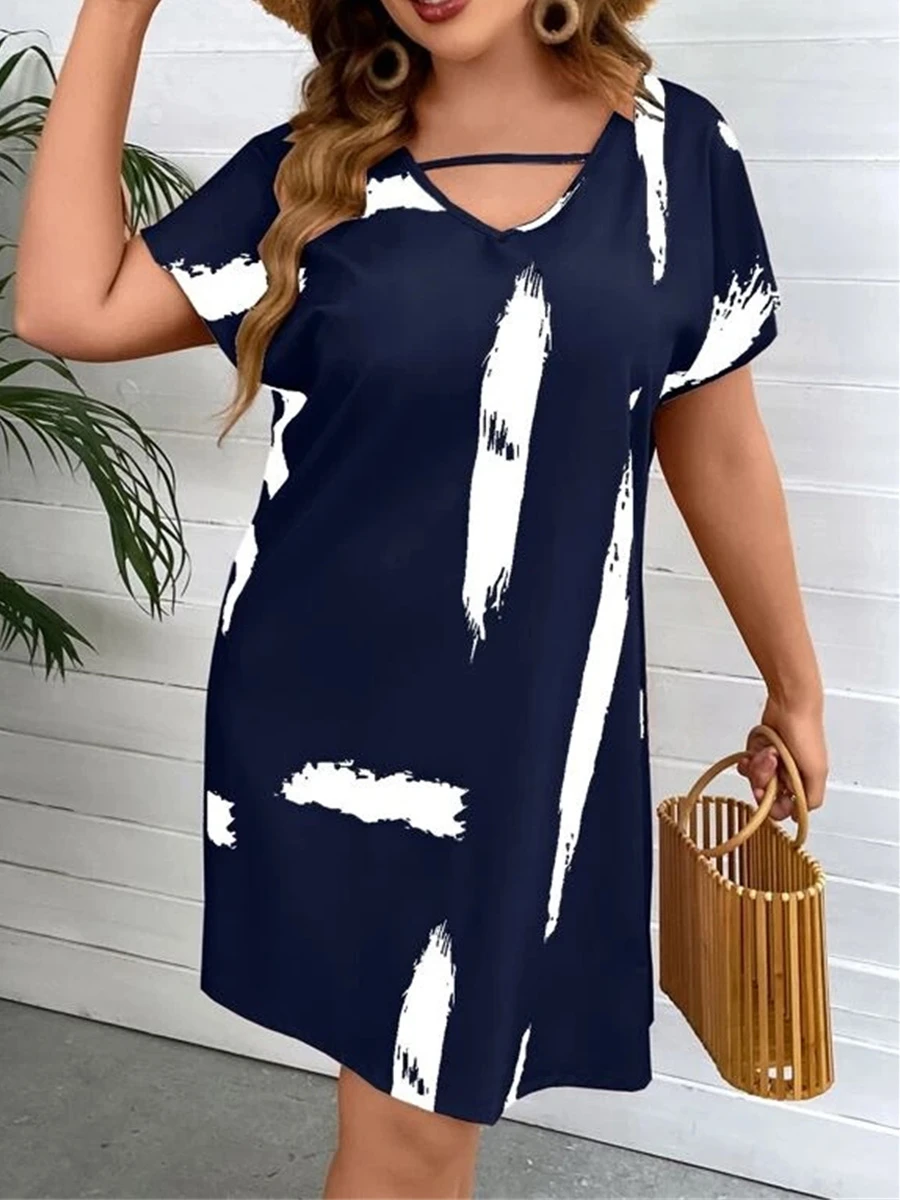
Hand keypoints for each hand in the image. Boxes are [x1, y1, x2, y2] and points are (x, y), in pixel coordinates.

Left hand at [737, 696, 827, 822]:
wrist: (790, 707)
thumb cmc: (807, 735)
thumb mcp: (817, 772)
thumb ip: (811, 799)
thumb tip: (800, 817)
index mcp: (802, 785)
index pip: (783, 809)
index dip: (773, 805)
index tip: (769, 795)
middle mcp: (787, 777)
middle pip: (765, 794)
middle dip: (764, 779)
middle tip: (772, 764)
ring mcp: (772, 765)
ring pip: (755, 780)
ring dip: (759, 766)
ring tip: (770, 751)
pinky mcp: (759, 753)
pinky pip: (747, 766)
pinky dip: (750, 759)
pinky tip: (758, 750)